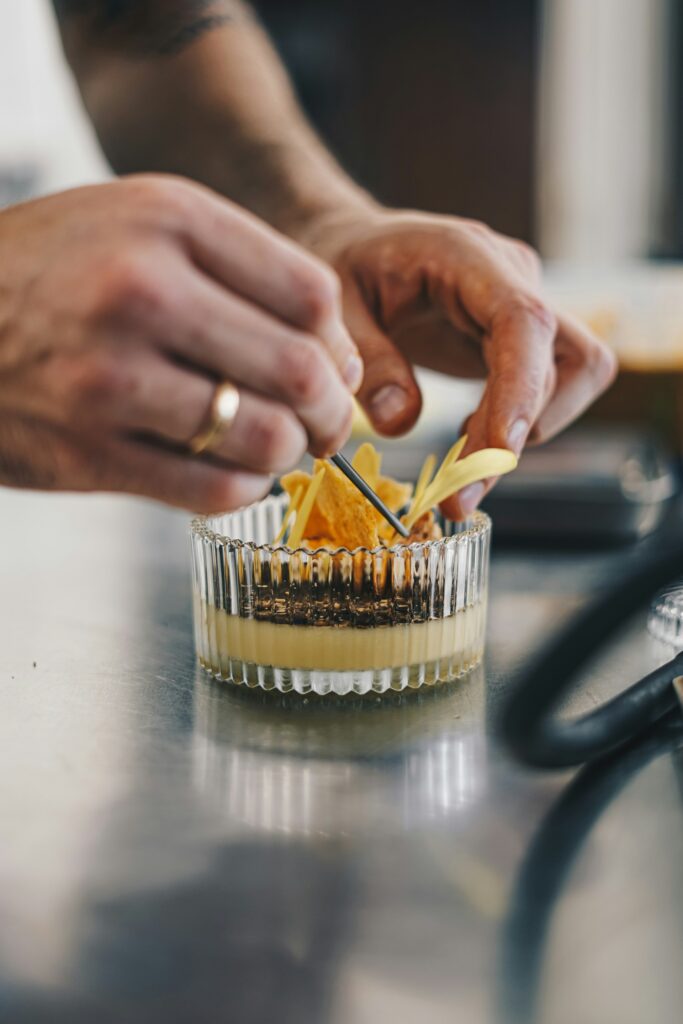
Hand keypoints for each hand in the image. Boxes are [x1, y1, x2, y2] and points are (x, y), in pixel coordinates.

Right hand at [0, 176, 361, 511]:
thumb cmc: (53, 271)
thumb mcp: (138, 224)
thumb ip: (240, 270)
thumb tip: (339, 354)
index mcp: (166, 219)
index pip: (311, 293)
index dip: (340, 344)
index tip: (334, 368)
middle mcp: (142, 290)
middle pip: (300, 369)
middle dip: (330, 410)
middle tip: (324, 424)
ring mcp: (110, 376)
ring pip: (265, 437)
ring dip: (289, 452)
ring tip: (276, 446)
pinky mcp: (88, 451)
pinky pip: (213, 490)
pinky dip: (244, 489)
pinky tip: (233, 472)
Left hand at [304, 207, 616, 517]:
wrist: (353, 243)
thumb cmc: (343, 263)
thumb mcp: (334, 306)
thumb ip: (367, 360)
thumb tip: (401, 422)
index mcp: (466, 255)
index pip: (523, 321)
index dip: (522, 390)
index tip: (499, 452)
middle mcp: (510, 277)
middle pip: (558, 360)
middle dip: (513, 435)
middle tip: (456, 496)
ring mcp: (523, 307)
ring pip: (570, 378)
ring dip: (524, 433)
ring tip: (461, 467)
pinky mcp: (520, 339)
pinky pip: (546, 389)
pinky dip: (515, 427)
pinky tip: (468, 442)